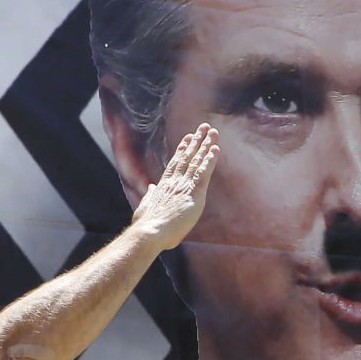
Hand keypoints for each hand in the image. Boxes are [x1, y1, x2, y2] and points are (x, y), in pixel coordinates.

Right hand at [129, 124, 219, 251]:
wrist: (150, 232)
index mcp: (164, 186)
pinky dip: (210, 160)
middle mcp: (174, 181)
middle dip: (196, 141)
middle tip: (204, 127)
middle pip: (187, 157)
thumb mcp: (145, 207)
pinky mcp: (194, 193)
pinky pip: (204, 172)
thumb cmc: (147, 225)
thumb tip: (151, 187)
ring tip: (212, 131)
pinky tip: (216, 149)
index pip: (175, 163)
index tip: (188, 138)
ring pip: (196, 161)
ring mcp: (184, 185)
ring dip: (205, 145)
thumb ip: (150, 195)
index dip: (182, 149)